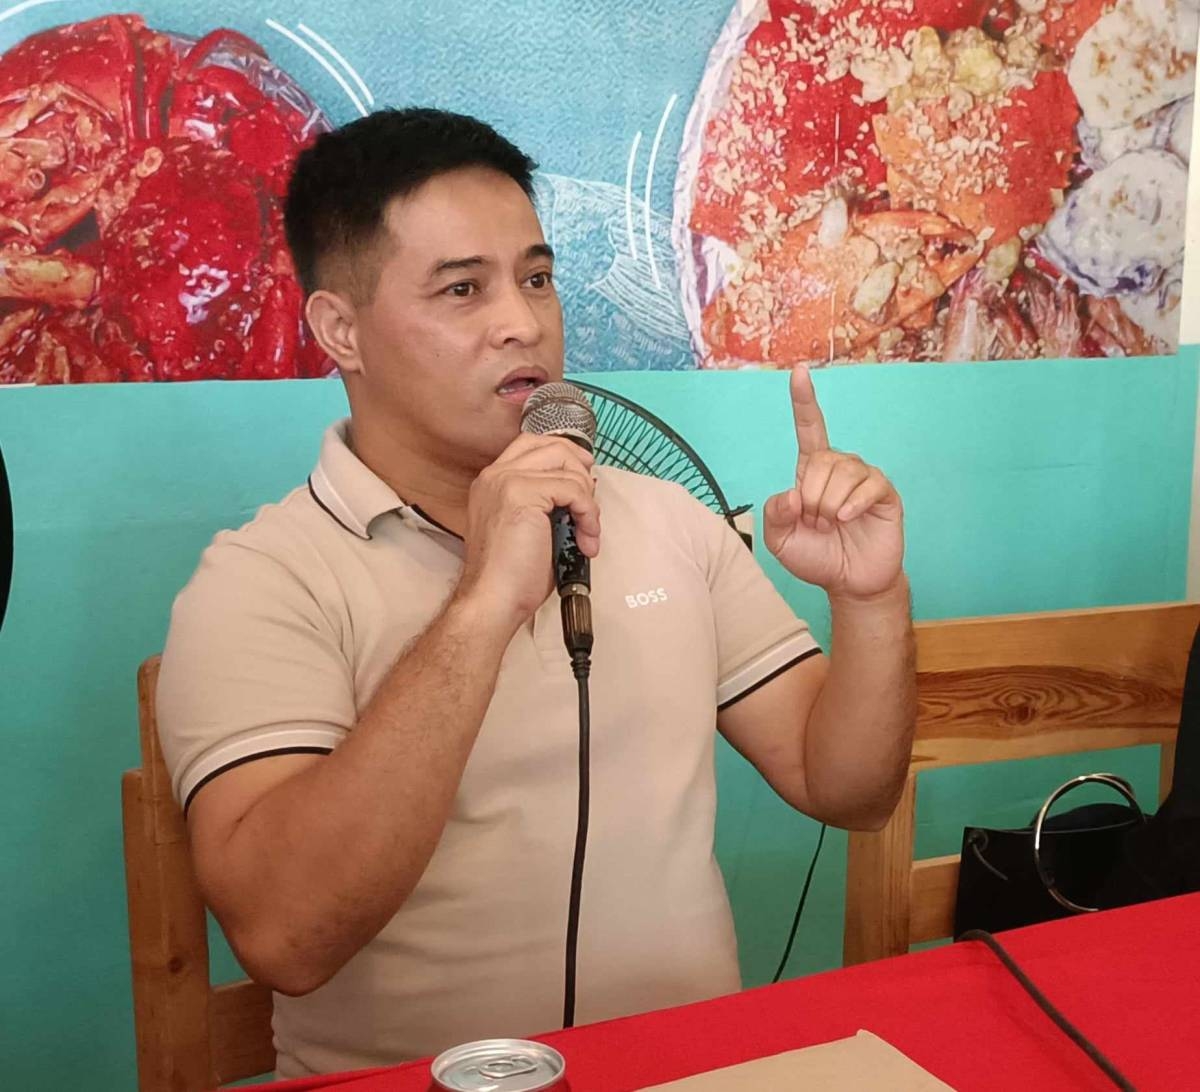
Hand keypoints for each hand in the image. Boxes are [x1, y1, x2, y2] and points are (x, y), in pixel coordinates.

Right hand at [455, 433, 599, 632]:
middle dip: (581, 470)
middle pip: (552, 445)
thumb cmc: (511, 576)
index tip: (584, 476)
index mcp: (493, 482)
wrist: (493, 599)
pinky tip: (586, 539)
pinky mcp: (521, 494)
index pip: (532, 444)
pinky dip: (588, 514)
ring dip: (588, 499)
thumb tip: (581, 485)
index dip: (565, 454)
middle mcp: (495, 475)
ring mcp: (506, 481)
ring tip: (587, 532)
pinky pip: (573, 489)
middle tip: (591, 502)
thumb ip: (547, 500)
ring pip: (566, 465)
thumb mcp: (530, 527)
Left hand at [763, 366, 903, 599]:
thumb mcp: (780, 540)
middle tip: (816, 523)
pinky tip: (847, 520)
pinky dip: (852, 505)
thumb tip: (792, 492)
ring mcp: (863, 479)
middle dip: (812, 498)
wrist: (849, 583)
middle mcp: (839, 468)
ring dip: (829, 506)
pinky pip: (868, 486)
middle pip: (820, 461)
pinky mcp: (884, 494)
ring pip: (841, 474)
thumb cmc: (816, 557)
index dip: (804, 401)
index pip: (809, 429)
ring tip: (832, 526)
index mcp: (811, 472)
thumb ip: (775, 515)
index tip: (799, 372)